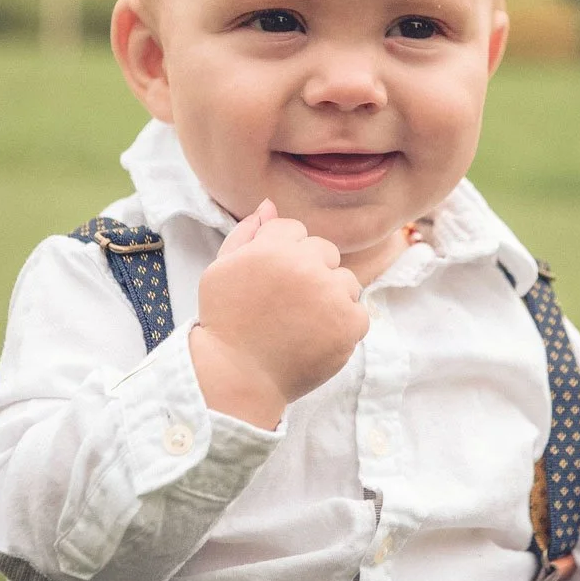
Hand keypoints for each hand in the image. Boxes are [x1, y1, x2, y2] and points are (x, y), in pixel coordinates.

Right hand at [190, 198, 367, 427]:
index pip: (295, 229)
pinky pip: (358, 312)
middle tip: (287, 304)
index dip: (281, 255)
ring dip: (331, 296)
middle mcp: (305, 266)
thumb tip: (269, 204)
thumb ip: (246, 233)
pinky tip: (316, 337)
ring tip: (302, 322)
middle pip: (325, 251)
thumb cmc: (225, 322)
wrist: (238, 376)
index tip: (270, 282)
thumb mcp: (221, 269)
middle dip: (310, 271)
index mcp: (273, 247)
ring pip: (347, 280)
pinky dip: (343, 325)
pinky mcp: (350, 324)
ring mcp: (331, 295)